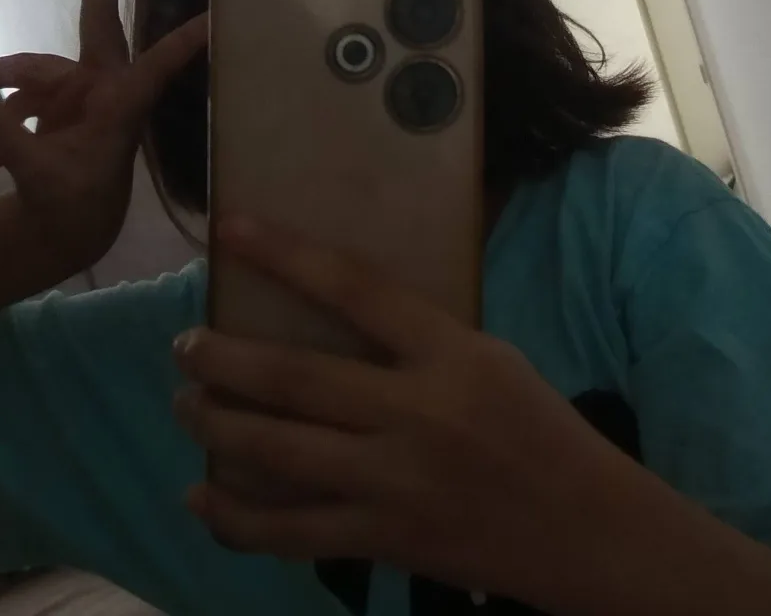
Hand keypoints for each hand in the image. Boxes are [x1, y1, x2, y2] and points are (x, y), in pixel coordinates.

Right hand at [0, 0, 205, 268]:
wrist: (67, 226)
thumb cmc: (70, 204)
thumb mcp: (34, 173)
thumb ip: (0, 131)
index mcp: (119, 108)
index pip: (156, 68)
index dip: (183, 44)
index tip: (215, 17)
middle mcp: (105, 88)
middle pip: (98, 19)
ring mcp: (82, 89)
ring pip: (33, 67)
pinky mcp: (60, 97)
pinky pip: (21, 92)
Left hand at [173, 220, 648, 609]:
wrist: (587, 530)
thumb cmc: (537, 426)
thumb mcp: (487, 356)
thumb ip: (413, 336)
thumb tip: (328, 308)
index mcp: (449, 353)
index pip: (355, 288)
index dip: (286, 255)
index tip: (230, 229)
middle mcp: (416, 413)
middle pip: (295, 378)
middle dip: (224, 359)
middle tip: (184, 344)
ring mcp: (394, 483)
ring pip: (279, 452)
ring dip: (216, 427)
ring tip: (183, 404)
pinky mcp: (384, 540)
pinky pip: (292, 532)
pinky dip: (236, 520)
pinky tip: (198, 500)